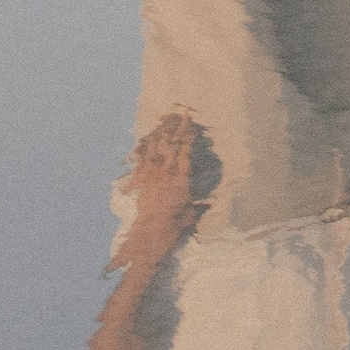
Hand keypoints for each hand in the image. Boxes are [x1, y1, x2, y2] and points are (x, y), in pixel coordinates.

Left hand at [114, 111, 207, 265]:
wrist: (149, 235)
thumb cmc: (174, 227)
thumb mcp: (192, 215)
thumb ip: (199, 204)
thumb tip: (209, 201)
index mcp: (181, 180)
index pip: (185, 152)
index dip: (188, 136)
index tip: (191, 123)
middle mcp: (165, 174)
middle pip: (170, 145)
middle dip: (175, 128)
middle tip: (179, 114)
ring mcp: (151, 175)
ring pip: (155, 148)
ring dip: (160, 132)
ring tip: (165, 119)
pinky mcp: (140, 179)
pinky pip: (141, 158)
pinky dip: (144, 145)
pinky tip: (147, 136)